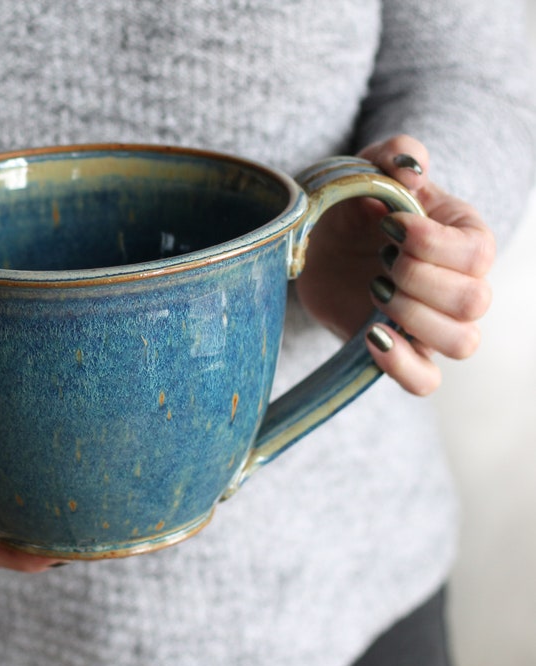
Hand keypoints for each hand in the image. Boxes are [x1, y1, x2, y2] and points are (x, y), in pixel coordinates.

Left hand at [296, 134, 493, 395]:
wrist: (320, 246)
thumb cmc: (354, 205)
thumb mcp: (368, 168)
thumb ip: (395, 154)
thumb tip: (411, 169)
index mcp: (464, 238)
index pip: (477, 253)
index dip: (430, 244)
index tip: (388, 226)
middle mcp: (460, 284)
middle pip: (474, 301)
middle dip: (418, 280)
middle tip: (380, 262)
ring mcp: (433, 324)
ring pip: (461, 343)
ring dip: (413, 318)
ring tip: (375, 290)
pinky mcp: (402, 352)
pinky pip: (425, 380)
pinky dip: (403, 366)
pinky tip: (373, 335)